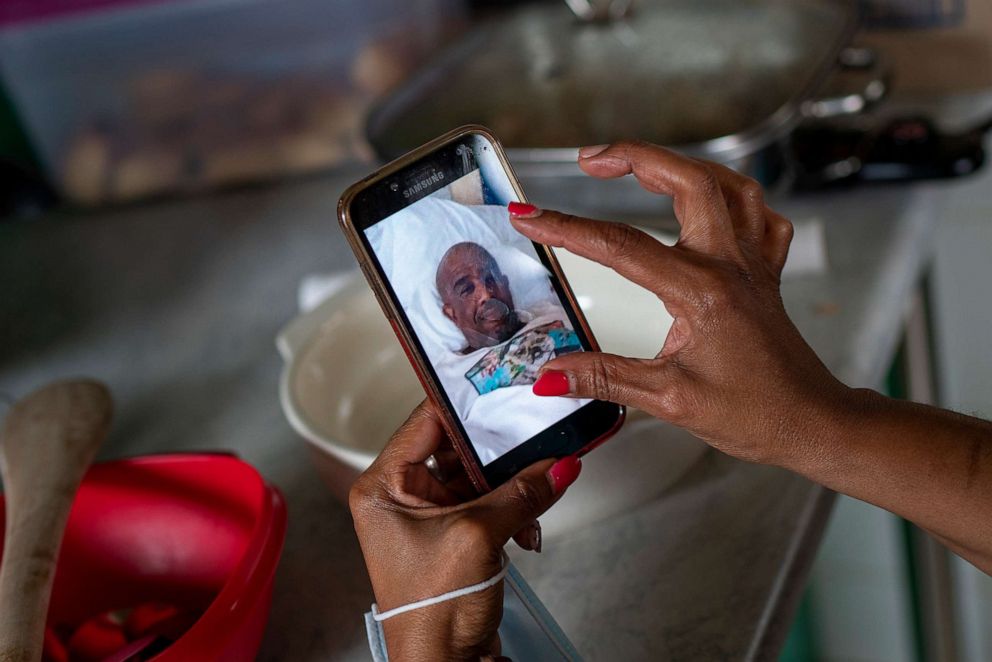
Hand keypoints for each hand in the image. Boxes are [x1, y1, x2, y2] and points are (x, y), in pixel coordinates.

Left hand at [349, 402, 581, 660]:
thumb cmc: (431, 613)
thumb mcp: (478, 537)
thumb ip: (522, 493)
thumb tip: (560, 464)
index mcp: (383, 486)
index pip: (425, 422)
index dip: (463, 403)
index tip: (498, 386)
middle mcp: (400, 496)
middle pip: (455, 447)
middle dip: (497, 449)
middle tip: (530, 433)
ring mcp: (428, 516)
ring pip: (477, 475)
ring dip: (511, 482)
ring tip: (538, 478)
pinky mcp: (454, 534)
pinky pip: (488, 501)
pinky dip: (513, 506)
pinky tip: (531, 517)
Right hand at [511, 141, 853, 464]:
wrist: (813, 424)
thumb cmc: (755, 414)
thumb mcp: (669, 400)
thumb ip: (604, 378)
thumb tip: (551, 374)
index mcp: (701, 292)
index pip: (620, 247)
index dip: (566, 227)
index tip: (528, 215)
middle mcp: (729, 265)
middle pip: (687, 181)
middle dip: (634, 156)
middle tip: (590, 158)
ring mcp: (753, 263)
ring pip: (728, 184)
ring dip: (682, 165)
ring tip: (642, 163)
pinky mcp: (766, 273)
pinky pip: (758, 214)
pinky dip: (733, 197)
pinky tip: (711, 203)